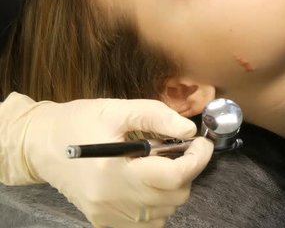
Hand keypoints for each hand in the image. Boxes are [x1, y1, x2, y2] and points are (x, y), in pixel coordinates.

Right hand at [23, 98, 212, 226]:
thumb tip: (188, 130)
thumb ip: (156, 116)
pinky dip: (158, 203)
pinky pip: (149, 222)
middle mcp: (112, 199)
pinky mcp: (105, 221)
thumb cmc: (78, 122)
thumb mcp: (117, 109)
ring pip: (166, 211)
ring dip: (173, 187)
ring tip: (156, 164)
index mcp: (114, 170)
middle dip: (186, 170)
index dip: (198, 158)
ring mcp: (108, 215)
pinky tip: (147, 182)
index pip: (174, 176)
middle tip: (178, 149)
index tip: (202, 143)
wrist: (40, 145)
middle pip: (175, 195)